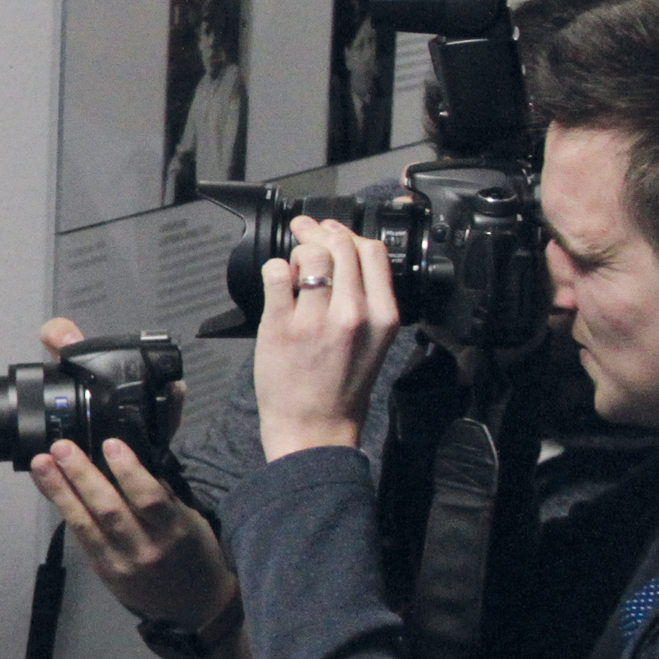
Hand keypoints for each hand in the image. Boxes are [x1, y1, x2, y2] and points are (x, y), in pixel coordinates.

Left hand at [25, 433, 230, 630]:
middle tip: (61, 447)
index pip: (149, 498)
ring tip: (41, 464)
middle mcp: (146, 548)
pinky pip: (80, 537)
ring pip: (85, 523)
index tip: (110, 443)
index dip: (128, 470)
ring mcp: (121, 563)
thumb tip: (134, 461)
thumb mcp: (191, 522)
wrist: (194, 609)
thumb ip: (164, 496)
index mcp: (174, 531)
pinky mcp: (104, 572)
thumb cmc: (195, 555)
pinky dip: (65, 510)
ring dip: (60, 491)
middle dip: (82, 475)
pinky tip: (50, 489)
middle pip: (109, 509)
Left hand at [255, 216, 400, 459]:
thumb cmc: (342, 385)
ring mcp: (316, 319)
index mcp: (383, 315)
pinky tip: (276, 280)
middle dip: (319, 231)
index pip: (373, 251)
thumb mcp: (375, 341)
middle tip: (304, 231)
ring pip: (310, 255)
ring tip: (292, 266)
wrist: (315, 427)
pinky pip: (276, 273)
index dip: (348, 233)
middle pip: (341, 246)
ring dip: (297, 252)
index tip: (331, 231)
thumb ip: (367, 299)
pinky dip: (274, 268)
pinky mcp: (280, 325)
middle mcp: (354, 314)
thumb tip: (344, 256)